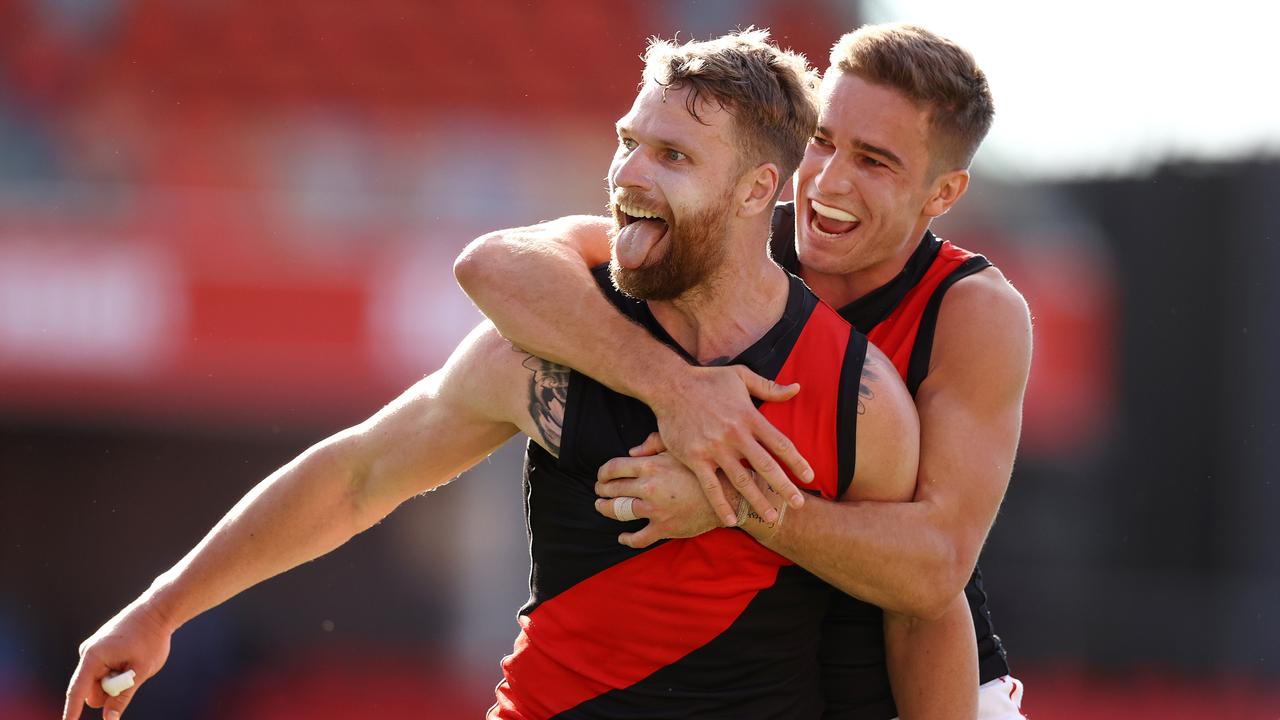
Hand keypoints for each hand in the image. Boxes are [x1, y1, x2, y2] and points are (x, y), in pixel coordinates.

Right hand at [63, 600, 172, 719]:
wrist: (158, 610)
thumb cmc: (151, 638)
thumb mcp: (141, 671)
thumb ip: (122, 697)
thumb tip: (109, 719)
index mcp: (93, 656)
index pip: (77, 691)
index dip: (71, 712)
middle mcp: (87, 652)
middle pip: (92, 691)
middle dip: (110, 692)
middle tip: (134, 673)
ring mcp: (93, 650)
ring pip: (100, 682)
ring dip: (116, 681)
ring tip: (134, 661)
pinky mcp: (100, 649)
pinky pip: (104, 671)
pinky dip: (117, 672)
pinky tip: (131, 656)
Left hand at [594, 453, 725, 547]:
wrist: (726, 495)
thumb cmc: (703, 467)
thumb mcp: (679, 448)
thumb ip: (653, 444)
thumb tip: (631, 452)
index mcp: (651, 465)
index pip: (613, 468)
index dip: (602, 473)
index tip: (602, 476)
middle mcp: (649, 487)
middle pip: (612, 489)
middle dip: (602, 490)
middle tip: (600, 490)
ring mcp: (655, 510)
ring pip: (618, 511)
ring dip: (605, 509)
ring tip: (602, 506)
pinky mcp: (664, 528)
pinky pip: (637, 538)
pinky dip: (627, 538)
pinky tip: (622, 536)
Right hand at [643, 364, 811, 526]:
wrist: (670, 385)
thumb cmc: (707, 380)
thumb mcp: (741, 376)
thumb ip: (770, 387)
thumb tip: (797, 388)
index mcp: (749, 416)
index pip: (780, 443)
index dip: (797, 462)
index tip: (810, 477)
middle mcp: (735, 435)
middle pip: (766, 466)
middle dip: (784, 487)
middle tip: (798, 504)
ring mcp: (714, 448)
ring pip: (741, 480)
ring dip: (758, 501)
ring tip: (771, 518)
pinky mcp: (694, 458)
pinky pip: (710, 486)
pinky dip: (721, 504)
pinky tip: (731, 520)